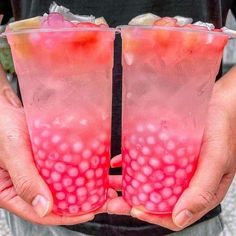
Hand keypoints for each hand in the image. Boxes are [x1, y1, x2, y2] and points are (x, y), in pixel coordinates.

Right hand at [0, 71, 117, 224]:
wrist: (5, 106)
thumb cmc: (2, 125)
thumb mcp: (12, 153)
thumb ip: (25, 180)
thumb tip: (43, 208)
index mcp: (12, 192)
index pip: (42, 213)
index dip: (67, 216)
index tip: (90, 211)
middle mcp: (28, 183)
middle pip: (56, 200)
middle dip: (81, 201)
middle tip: (103, 198)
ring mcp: (39, 170)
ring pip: (62, 184)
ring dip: (83, 185)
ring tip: (104, 185)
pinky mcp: (47, 157)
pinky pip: (64, 167)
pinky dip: (78, 169)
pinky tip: (92, 168)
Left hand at [107, 66, 235, 230]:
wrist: (219, 104)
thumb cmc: (223, 130)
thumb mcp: (217, 161)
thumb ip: (202, 190)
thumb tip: (180, 218)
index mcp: (199, 190)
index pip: (174, 213)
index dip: (153, 216)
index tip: (133, 210)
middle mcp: (184, 180)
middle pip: (156, 197)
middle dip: (133, 201)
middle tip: (112, 202)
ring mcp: (174, 166)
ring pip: (148, 181)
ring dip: (127, 184)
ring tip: (110, 183)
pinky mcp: (166, 151)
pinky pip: (146, 160)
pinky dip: (130, 163)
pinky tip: (118, 162)